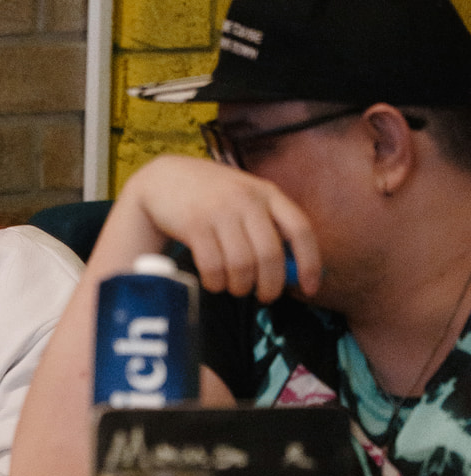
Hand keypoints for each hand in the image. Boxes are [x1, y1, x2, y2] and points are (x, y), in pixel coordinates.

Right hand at [120, 155, 321, 301]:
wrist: (165, 178)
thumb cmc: (212, 197)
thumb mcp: (245, 199)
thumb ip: (268, 227)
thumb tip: (293, 273)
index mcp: (267, 193)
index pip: (300, 230)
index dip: (309, 263)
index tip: (310, 289)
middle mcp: (246, 200)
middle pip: (270, 255)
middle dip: (270, 286)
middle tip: (263, 296)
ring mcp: (219, 211)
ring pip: (242, 265)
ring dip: (240, 286)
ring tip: (235, 287)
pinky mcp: (194, 224)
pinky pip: (213, 267)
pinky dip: (216, 283)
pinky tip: (214, 282)